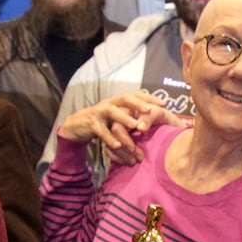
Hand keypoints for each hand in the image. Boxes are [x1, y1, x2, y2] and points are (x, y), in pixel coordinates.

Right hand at [56, 92, 184, 165]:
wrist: (78, 126)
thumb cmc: (105, 124)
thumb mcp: (119, 120)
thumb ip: (133, 120)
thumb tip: (156, 125)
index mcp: (119, 102)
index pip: (136, 95)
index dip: (149, 98)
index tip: (164, 104)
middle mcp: (110, 103)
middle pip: (124, 98)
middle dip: (137, 104)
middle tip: (150, 111)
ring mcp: (99, 112)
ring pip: (112, 112)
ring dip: (124, 118)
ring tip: (135, 126)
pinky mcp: (91, 124)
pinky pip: (100, 130)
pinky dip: (109, 138)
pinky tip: (118, 146)